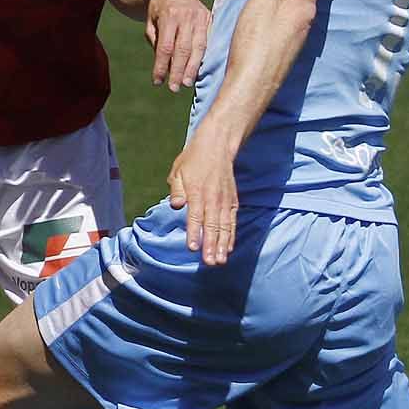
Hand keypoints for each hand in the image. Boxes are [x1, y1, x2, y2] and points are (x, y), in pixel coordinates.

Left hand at [145, 0, 209, 90]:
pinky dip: (203, 57)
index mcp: (169, 16)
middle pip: (183, 50)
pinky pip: (207, 41)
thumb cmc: (157, 9)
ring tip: (186, 83)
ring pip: (198, 47)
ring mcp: (200, 16)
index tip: (157, 81)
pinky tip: (198, 70)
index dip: (161, 66)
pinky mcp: (209, 18)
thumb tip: (165, 67)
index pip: (166, 47)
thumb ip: (157, 43)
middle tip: (174, 88)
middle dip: (178, 71)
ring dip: (192, 68)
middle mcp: (186, 16)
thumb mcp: (150, 23)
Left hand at [167, 124, 239, 266]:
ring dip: (222, 245)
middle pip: (212, 225)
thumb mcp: (178, 171)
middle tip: (209, 262)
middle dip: (210, 245)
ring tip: (220, 261)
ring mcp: (224, 200)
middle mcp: (212, 198)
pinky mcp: (232, 202)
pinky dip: (231, 236)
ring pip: (224, 226)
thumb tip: (176, 205)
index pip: (195, 216)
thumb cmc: (193, 160)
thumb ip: (177, 190)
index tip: (193, 248)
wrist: (217, 146)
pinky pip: (232, 222)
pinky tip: (228, 249)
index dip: (194, 232)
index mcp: (197, 191)